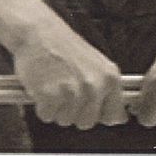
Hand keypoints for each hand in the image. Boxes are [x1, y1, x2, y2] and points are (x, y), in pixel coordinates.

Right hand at [13, 23, 128, 130]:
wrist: (37, 32)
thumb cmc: (63, 46)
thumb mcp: (95, 64)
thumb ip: (107, 90)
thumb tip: (118, 117)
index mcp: (110, 78)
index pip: (114, 116)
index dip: (99, 115)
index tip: (90, 108)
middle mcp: (95, 86)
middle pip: (87, 123)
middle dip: (74, 111)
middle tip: (65, 88)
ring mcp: (73, 92)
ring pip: (65, 121)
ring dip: (57, 108)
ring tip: (54, 84)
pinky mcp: (51, 96)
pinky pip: (47, 116)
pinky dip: (41, 105)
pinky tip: (43, 86)